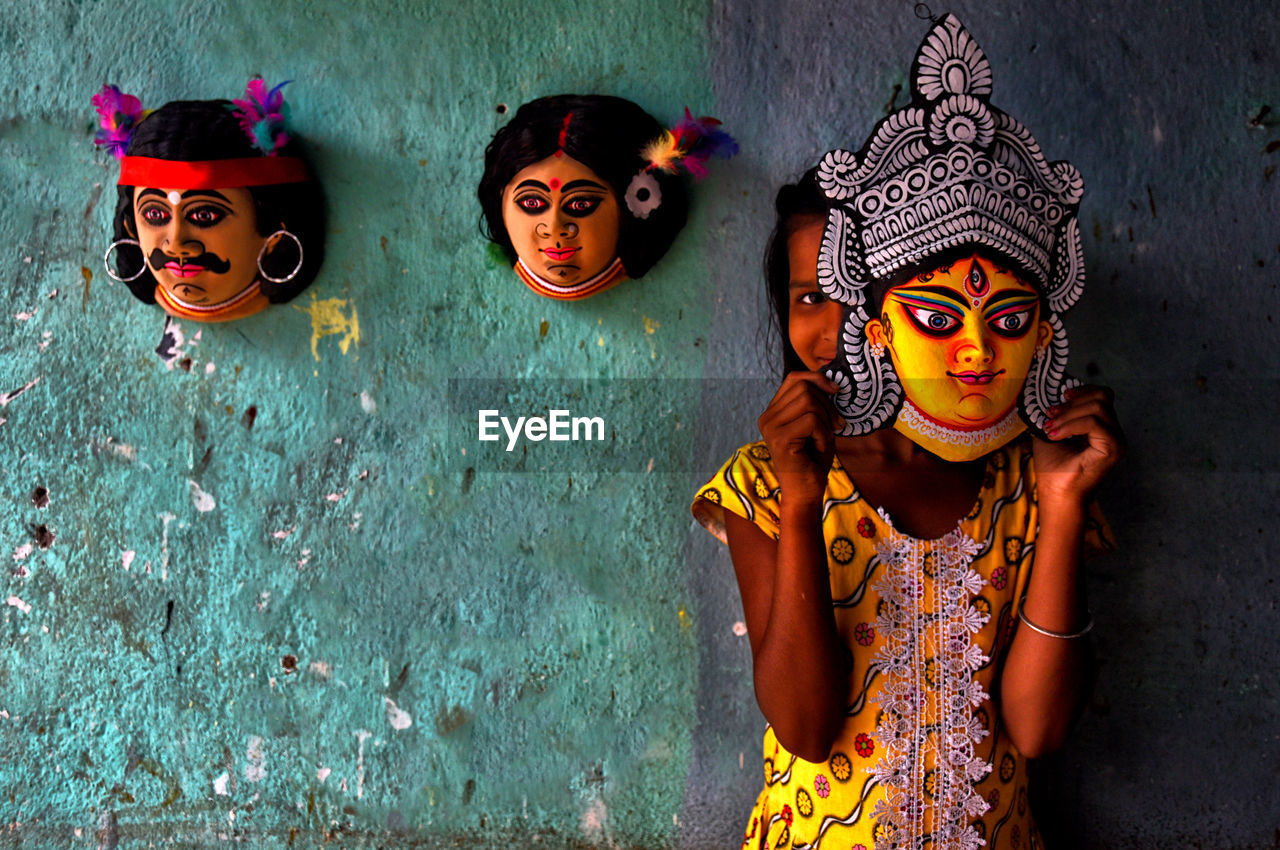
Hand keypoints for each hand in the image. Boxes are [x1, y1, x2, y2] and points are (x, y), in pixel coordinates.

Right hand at [757, 372, 839, 506]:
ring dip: (825, 419)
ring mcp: (771, 428)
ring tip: (825, 438)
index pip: (794, 378)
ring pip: (808, 401)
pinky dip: (823, 433)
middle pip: (803, 387)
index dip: (817, 379)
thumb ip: (816, 403)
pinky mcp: (780, 439)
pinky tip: (819, 447)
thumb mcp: (817, 425)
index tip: (836, 392)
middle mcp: (767, 417)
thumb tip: (830, 382)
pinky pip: (811, 420)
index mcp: (773, 412)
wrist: (806, 492)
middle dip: (827, 403)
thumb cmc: (813, 460)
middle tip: (836, 425)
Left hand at [1033, 384, 1124, 503]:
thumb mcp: (1051, 431)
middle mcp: (1113, 432)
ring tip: (1050, 427)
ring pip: (1098, 407)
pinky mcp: (1113, 448)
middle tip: (1050, 414)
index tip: (1058, 399)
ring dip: (1068, 414)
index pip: (1101, 396)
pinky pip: (1095, 423)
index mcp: (1102, 426)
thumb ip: (1055, 414)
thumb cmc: (1053, 466)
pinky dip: (1071, 425)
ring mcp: (1116, 440)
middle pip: (1101, 397)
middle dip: (1072, 403)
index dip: (1080, 392)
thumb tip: (1046, 394)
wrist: (1056, 493)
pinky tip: (1056, 435)